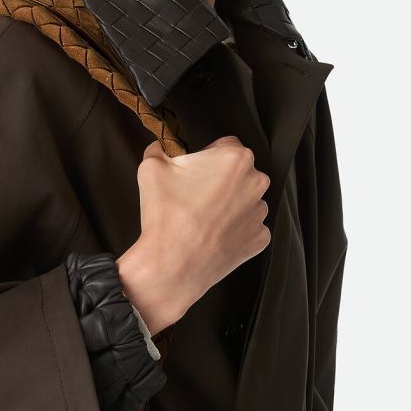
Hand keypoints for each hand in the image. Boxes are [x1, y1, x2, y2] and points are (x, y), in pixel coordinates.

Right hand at [116, 135, 270, 334]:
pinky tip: (212, 235)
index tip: (194, 171)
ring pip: (244, 200)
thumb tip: (159, 147)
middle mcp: (256, 183)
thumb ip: (158, 149)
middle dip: (219, 180)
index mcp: (236, 158)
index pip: (226, 145)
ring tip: (201, 218)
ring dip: (227, 205)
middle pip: (238, 173)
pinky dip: (232, 230)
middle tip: (194, 196)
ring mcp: (260, 213)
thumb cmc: (166, 216)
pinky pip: (247, 227)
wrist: (172, 265)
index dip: (207, 157)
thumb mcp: (151, 169)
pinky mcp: (259, 238)